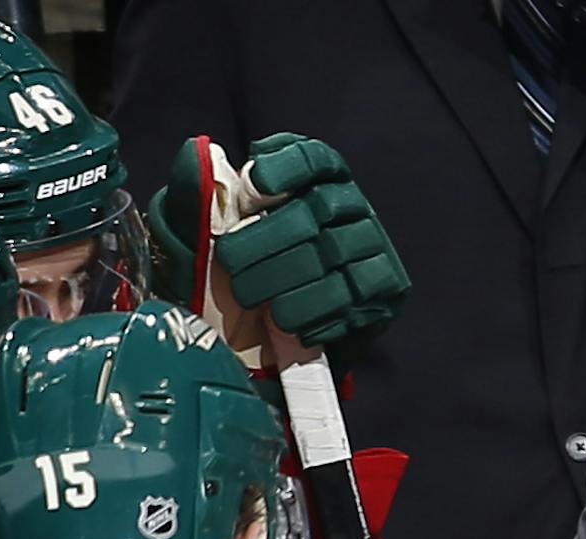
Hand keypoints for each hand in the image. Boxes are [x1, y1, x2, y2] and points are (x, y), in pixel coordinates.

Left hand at [219, 133, 410, 355]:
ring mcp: (376, 249)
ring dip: (283, 279)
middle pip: (320, 207)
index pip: (314, 158)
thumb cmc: (245, 271)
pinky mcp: (387, 291)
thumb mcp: (210, 231)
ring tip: (250, 297)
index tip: (252, 189)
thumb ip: (199, 191)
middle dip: (266, 238)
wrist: (276, 338)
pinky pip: (352, 298)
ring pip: (334, 255)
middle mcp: (354, 209)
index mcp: (318, 181)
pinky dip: (310, 312)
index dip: (286, 166)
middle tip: (230, 263)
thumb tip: (198, 153)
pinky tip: (283, 320)